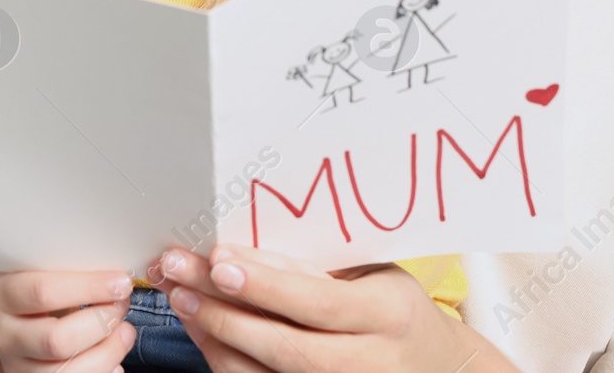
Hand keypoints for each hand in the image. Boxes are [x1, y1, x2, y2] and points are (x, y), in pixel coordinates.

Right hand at [0, 266, 136, 372]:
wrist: (10, 312)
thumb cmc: (36, 282)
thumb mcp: (40, 266)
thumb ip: (67, 267)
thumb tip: (116, 276)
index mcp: (1, 295)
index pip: (43, 292)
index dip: (89, 288)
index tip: (120, 282)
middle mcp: (3, 335)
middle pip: (57, 340)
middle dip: (101, 322)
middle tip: (121, 305)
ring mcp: (14, 365)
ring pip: (66, 372)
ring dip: (108, 352)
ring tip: (125, 331)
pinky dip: (102, 372)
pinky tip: (115, 360)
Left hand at [154, 245, 521, 372]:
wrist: (434, 366)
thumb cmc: (394, 310)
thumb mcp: (373, 277)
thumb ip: (316, 270)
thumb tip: (241, 252)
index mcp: (389, 315)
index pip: (318, 302)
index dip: (265, 284)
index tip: (219, 260)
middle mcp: (372, 364)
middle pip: (286, 347)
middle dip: (224, 312)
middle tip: (180, 278)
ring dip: (215, 339)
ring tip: (182, 300)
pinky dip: (227, 363)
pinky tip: (205, 334)